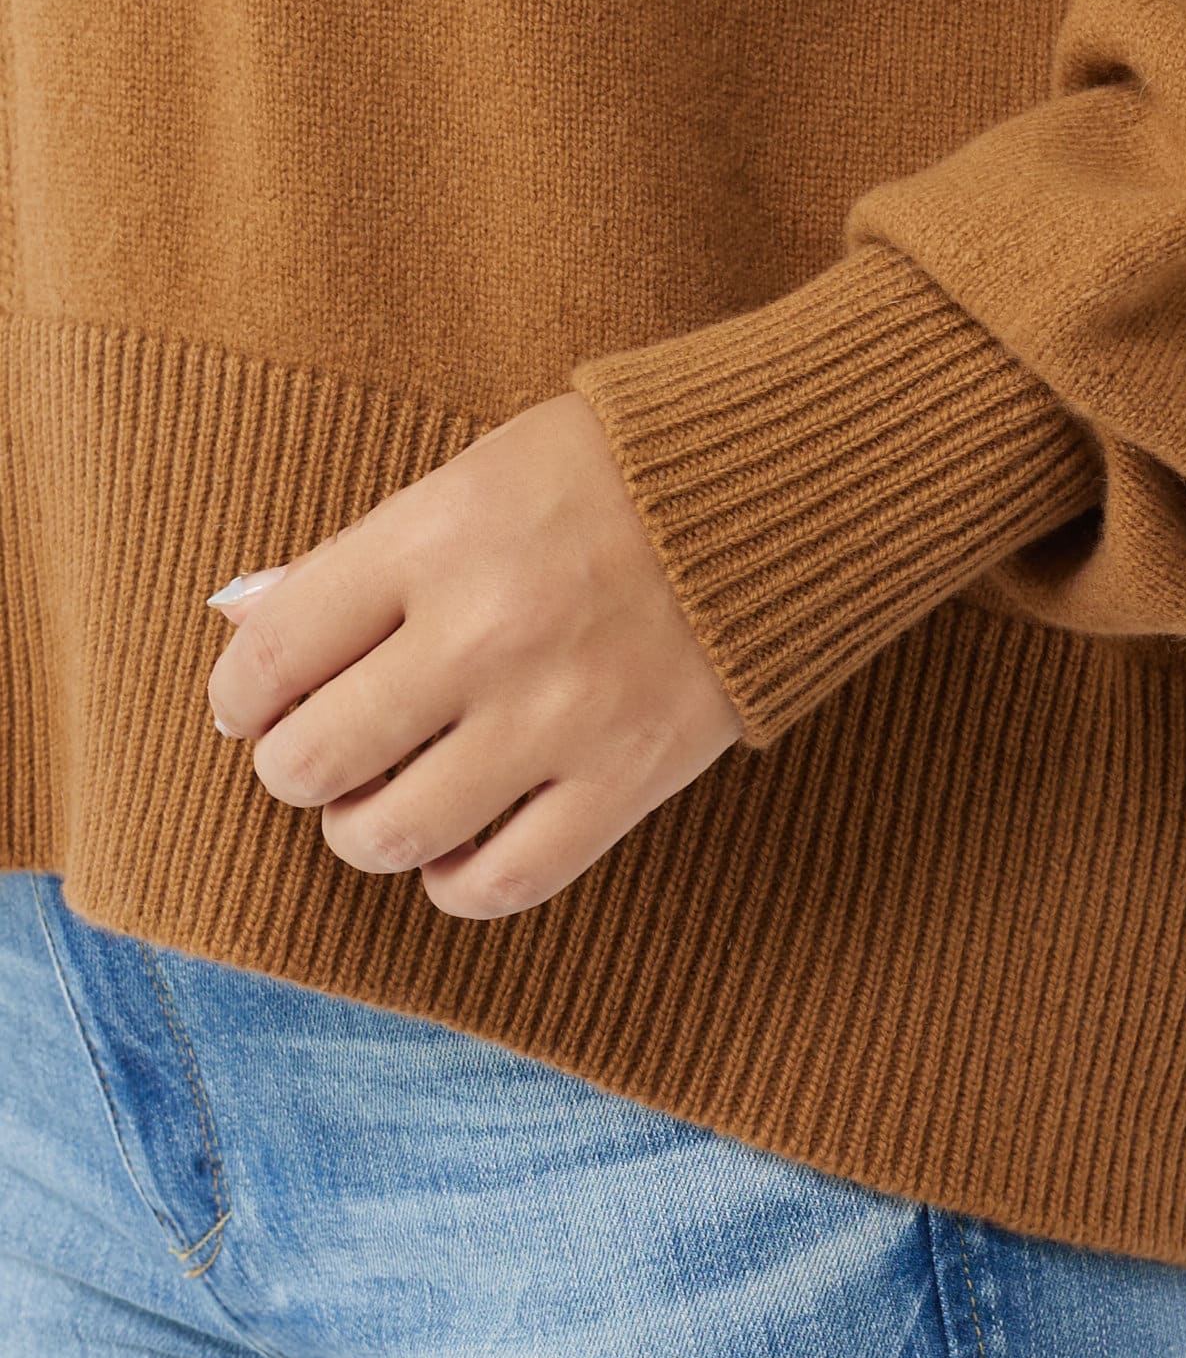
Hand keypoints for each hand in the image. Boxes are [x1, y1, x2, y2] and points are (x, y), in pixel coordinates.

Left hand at [205, 390, 743, 918]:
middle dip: (292, 769)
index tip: (249, 708)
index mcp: (434, 541)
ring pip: (390, 837)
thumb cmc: (611, 474)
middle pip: (313, 760)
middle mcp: (483, 635)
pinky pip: (500, 883)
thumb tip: (243, 623)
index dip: (237, 698)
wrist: (774, 494)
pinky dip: (455, 880)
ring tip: (381, 804)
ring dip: (361, 832)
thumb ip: (360, 558)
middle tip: (316, 755)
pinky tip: (457, 846)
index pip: (272, 653)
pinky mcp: (624, 782)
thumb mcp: (472, 478)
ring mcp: (557, 719)